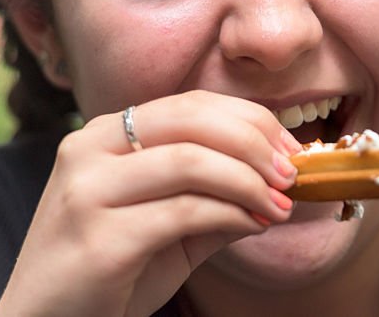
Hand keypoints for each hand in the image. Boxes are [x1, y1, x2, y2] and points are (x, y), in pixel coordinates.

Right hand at [0, 90, 300, 316]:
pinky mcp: (97, 238)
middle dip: (256, 144)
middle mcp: (88, 150)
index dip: (251, 121)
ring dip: (249, 182)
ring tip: (279, 206)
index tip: (291, 150)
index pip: (191, 105)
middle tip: (291, 175)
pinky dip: (230, 214)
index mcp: (105, 135)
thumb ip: (217, 197)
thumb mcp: (170, 226)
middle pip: (192, 121)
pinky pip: (182, 211)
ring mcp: (86, 191)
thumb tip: (281, 181)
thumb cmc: (112, 274)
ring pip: (191, 161)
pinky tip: (252, 226)